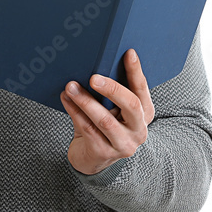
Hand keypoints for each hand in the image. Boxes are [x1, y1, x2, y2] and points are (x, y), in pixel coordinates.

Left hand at [61, 48, 155, 175]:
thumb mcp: (111, 108)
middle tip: (93, 77)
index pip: (142, 89)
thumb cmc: (102, 126)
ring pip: (105, 120)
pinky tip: (66, 99)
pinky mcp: (104, 152)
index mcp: (144, 113)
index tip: (128, 53)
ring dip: (86, 101)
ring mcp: (123, 144)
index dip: (136, 71)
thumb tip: (93, 62)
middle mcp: (139, 130)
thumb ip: (109, 92)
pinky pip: (87, 129)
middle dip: (111, 89)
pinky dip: (75, 111)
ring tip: (71, 86)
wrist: (91, 158)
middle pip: (131, 105)